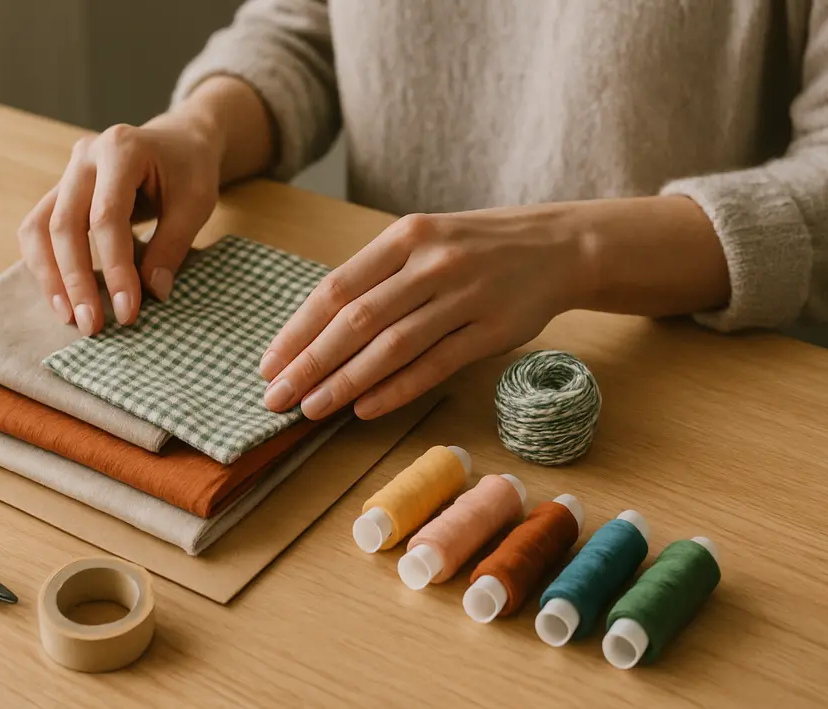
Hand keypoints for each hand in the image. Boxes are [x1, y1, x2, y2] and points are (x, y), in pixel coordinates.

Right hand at [17, 114, 221, 334]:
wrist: (178, 140)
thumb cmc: (189, 169)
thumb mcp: (196, 202)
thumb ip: (173, 244)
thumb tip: (153, 293)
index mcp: (120, 149)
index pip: (107, 217)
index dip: (115, 268)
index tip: (128, 311)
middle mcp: (84, 157)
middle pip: (64, 224)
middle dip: (76, 280)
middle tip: (92, 325)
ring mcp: (67, 173)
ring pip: (39, 227)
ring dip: (49, 276)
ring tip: (69, 316)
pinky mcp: (60, 191)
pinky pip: (38, 229)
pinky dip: (45, 264)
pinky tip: (62, 296)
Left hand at [258, 207, 587, 419]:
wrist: (558, 246)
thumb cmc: (474, 250)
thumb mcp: (423, 244)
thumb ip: (376, 279)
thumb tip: (315, 334)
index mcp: (405, 237)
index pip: (336, 288)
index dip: (298, 331)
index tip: (269, 365)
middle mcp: (431, 262)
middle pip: (357, 319)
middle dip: (309, 363)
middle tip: (276, 398)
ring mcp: (466, 295)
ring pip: (393, 345)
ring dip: (346, 382)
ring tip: (311, 409)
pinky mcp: (494, 328)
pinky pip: (436, 364)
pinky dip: (397, 388)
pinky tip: (365, 408)